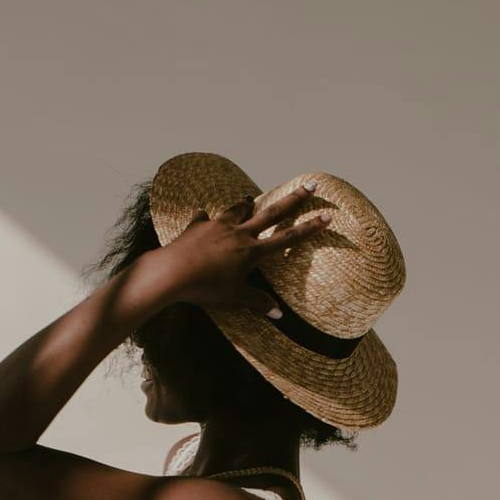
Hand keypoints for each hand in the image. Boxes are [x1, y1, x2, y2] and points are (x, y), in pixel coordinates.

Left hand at [153, 179, 333, 316]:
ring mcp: (218, 225)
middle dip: (294, 199)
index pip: (287, 239)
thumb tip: (279, 314)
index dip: (309, 229)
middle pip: (272, 213)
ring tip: (248, 203)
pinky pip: (203, 219)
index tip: (327, 216)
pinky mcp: (197, 225)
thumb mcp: (233, 298)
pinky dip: (205, 219)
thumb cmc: (205, 288)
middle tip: (311, 185)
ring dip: (245, 206)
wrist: (172, 272)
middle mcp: (239, 233)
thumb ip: (256, 302)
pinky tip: (203, 218)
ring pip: (237, 210)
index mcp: (251, 251)